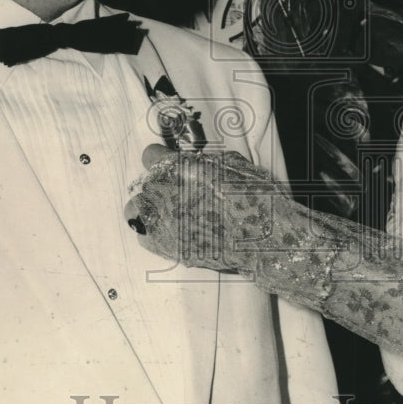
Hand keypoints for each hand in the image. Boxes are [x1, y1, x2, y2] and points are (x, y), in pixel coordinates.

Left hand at [125, 144, 291, 272]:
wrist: (266, 238)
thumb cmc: (256, 196)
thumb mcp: (234, 163)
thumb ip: (205, 161)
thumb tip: (195, 162)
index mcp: (179, 168)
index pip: (150, 155)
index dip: (163, 158)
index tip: (172, 164)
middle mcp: (165, 194)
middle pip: (146, 183)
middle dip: (161, 184)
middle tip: (181, 191)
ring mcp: (163, 223)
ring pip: (136, 209)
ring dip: (149, 207)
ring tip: (171, 211)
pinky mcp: (168, 248)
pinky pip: (145, 237)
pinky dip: (154, 233)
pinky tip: (172, 231)